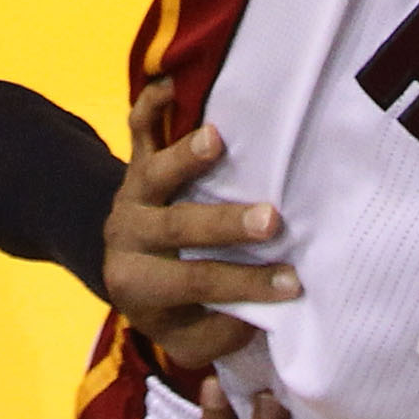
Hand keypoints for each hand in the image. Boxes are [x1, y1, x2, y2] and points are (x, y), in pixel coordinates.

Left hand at [104, 78, 299, 372]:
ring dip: (184, 157)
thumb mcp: (186, 335)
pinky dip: (152, 105)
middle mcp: (129, 236)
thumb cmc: (170, 304)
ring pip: (153, 172)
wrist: (125, 268)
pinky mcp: (136, 159)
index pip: (194, 284)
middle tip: (272, 218)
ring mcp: (131, 193)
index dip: (243, 285)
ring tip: (216, 140)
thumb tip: (265, 314)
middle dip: (225, 224)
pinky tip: (173, 83)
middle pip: (176, 228)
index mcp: (139, 283)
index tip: (293, 283)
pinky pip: (138, 129)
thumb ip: (221, 332)